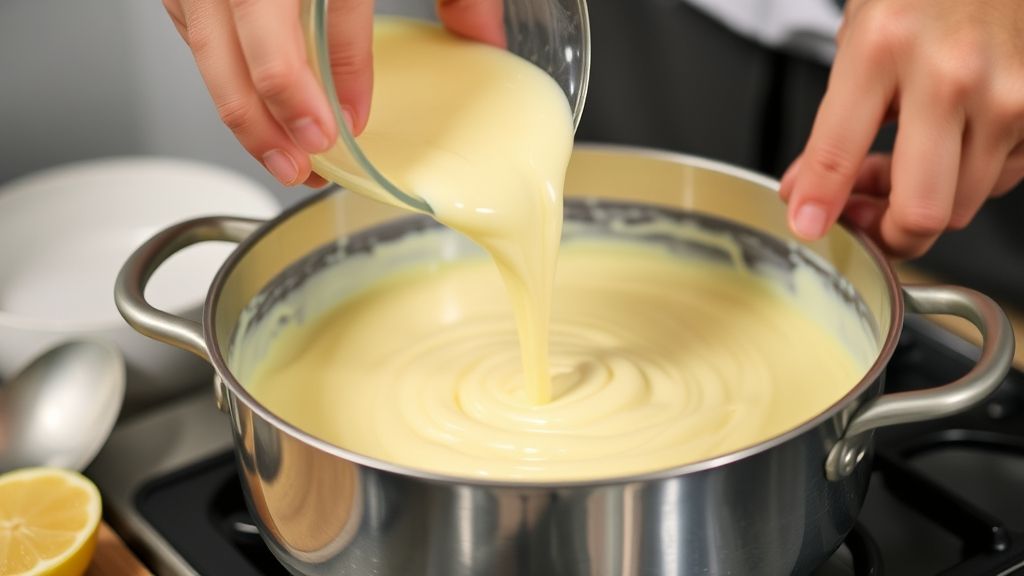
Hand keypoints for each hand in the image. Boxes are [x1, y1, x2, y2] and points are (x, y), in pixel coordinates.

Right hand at [163, 0, 503, 186]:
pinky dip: (210, 58)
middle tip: (301, 163)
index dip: (337, 69)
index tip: (347, 123)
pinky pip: (188, 11)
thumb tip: (482, 39)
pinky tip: (238, 92)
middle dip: (266, 107)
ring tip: (271, 152)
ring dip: (232, 98)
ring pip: (203, 28)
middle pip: (243, 25)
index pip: (328, 2)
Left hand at [780, 0, 1023, 257]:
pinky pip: (1002, 178)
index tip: (808, 228)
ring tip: (903, 167)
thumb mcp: (860, 40)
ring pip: (961, 204)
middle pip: (922, 210)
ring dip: (925, 202)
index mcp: (882, 49)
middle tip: (866, 219)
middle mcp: (948, 75)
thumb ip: (831, 124)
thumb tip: (804, 191)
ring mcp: (1005, 94)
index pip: (837, 154)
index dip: (819, 206)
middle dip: (889, 234)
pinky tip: (949, 146)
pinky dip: (969, 178)